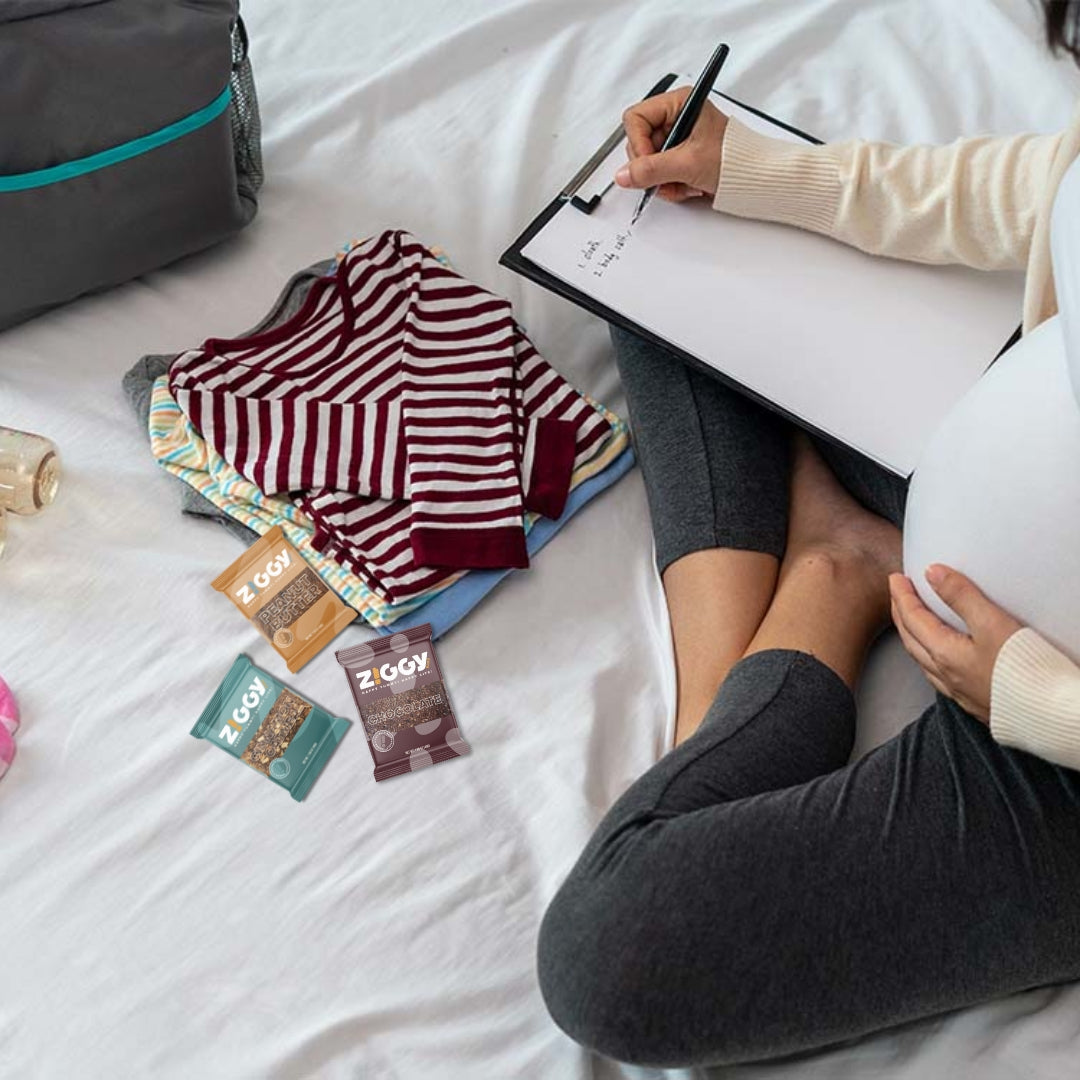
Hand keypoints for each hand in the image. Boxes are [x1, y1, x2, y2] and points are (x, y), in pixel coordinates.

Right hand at [614, 86, 728, 203]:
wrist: (754, 178)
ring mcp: (677, 138)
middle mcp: (677, 117)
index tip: (649, 163)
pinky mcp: (680, 157)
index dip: (638, 144)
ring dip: (664, 180)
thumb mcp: (689, 163)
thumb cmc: (735, 159)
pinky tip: (688, 186)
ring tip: (685, 183)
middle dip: (653, 167)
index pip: (636, 118)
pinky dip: (671, 185)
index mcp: (680, 103)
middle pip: (639, 142)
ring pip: (648, 162)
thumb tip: (624, 175)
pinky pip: (659, 173)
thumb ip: (653, 169)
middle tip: (668, 176)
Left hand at [888, 564, 1023, 722]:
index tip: (896, 578)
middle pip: (911, 639)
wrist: (1048, 712)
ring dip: (912, 636)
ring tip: (911, 621)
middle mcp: (945, 674)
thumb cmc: (1023, 669)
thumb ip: (961, 596)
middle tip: (898, 594)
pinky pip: (937, 676)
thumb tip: (932, 573)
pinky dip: (929, 658)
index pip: (913, 619)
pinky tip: (938, 658)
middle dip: (901, 614)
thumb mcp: (992, 623)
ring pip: (922, 660)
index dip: (902, 596)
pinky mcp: (972, 701)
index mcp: (944, 653)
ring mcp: (957, 691)